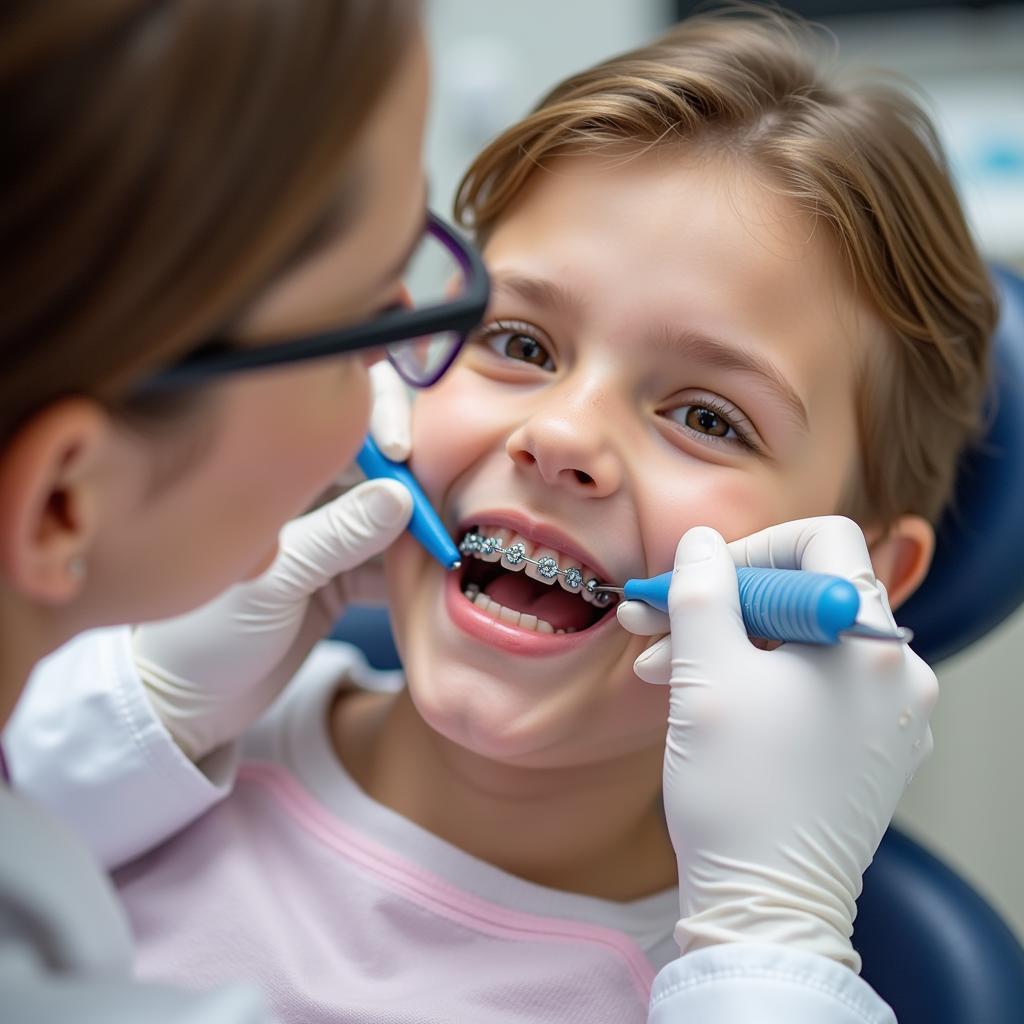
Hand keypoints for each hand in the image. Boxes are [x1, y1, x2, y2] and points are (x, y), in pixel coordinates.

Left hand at [136, 362, 413, 761]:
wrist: (185, 704)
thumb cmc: (202, 636)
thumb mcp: (275, 581)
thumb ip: (338, 536)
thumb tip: (401, 496)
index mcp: (273, 479)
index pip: (340, 429)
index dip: (382, 425)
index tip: (408, 455)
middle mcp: (304, 499)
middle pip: (377, 470)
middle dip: (418, 481)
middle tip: (450, 504)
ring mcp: (326, 542)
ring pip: (391, 521)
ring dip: (420, 530)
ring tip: (450, 544)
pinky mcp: (342, 582)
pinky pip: (389, 566)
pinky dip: (412, 572)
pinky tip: (435, 578)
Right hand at [619, 517, 936, 969]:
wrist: (768, 909)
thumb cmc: (738, 791)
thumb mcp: (705, 676)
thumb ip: (701, 592)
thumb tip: (700, 542)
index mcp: (869, 644)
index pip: (823, 542)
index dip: (753, 548)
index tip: (699, 580)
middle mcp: (897, 673)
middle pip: (806, 594)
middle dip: (722, 602)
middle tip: (654, 621)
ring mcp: (891, 715)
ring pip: (803, 642)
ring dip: (730, 642)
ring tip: (660, 669)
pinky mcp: (873, 749)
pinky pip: (816, 684)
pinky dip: (760, 679)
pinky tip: (704, 700)